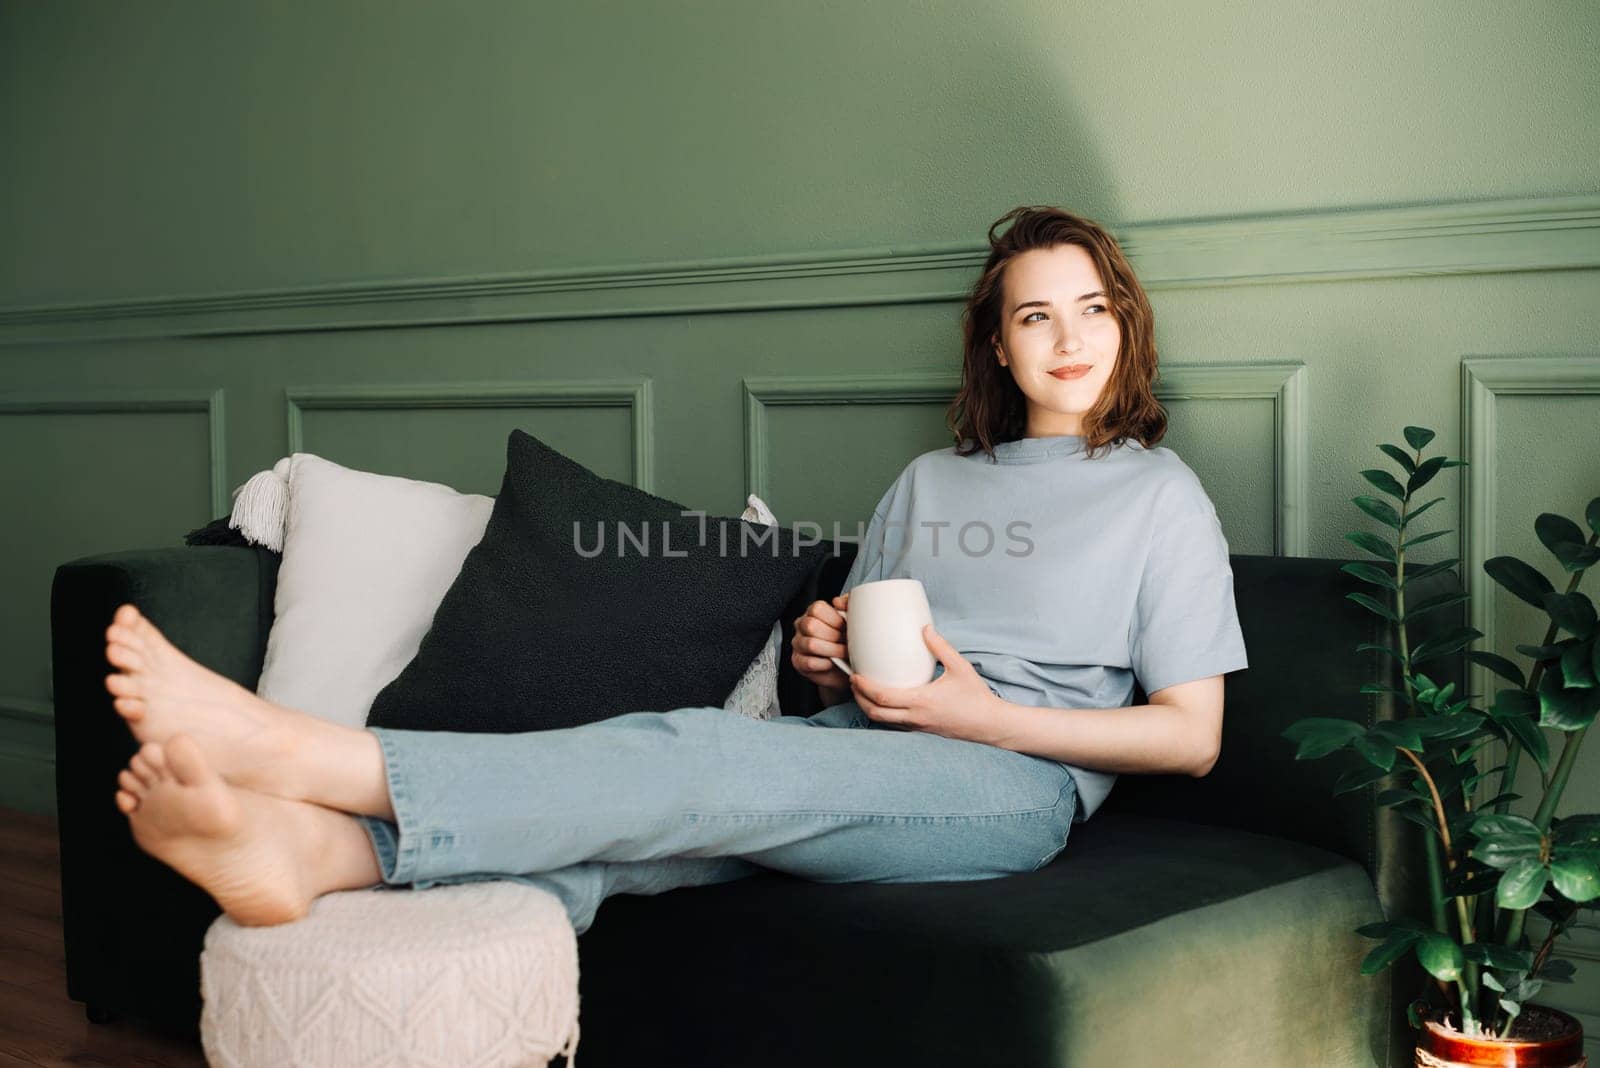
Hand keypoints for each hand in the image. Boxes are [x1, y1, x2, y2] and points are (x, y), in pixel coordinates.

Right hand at [790, 592, 849, 692]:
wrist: (846, 667)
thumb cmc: (848, 642)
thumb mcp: (853, 620)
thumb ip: (848, 605)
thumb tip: (838, 602)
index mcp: (814, 612)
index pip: (817, 609)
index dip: (835, 620)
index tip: (846, 628)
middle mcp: (802, 626)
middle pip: (811, 626)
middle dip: (834, 636)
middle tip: (846, 642)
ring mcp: (798, 644)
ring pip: (811, 644)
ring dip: (832, 650)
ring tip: (843, 653)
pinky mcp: (798, 661)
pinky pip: (809, 662)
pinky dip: (825, 664)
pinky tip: (833, 662)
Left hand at [849, 624, 1001, 742]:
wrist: (990, 725)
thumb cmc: (976, 697)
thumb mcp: (960, 667)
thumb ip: (941, 647)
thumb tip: (925, 628)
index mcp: (921, 701)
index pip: (883, 697)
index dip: (864, 687)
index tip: (855, 675)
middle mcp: (915, 717)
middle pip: (875, 713)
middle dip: (858, 698)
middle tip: (853, 681)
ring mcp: (917, 727)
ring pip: (882, 721)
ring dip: (868, 707)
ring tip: (862, 690)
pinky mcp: (921, 731)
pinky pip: (894, 725)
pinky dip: (882, 714)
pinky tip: (883, 701)